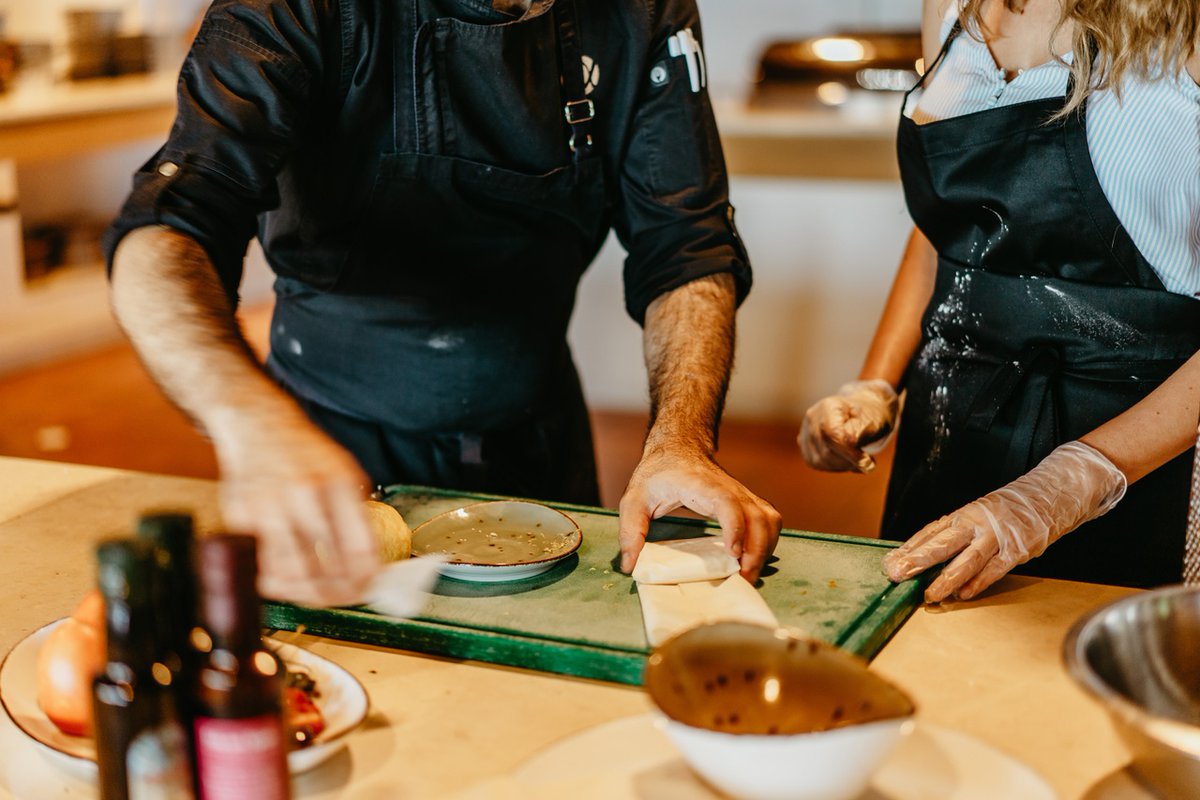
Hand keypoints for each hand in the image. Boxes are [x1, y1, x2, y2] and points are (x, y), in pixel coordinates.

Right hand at [212, 408, 380, 606]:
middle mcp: (302, 494)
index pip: (359, 547)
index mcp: (336, 481)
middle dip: (342, 592)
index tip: (372, 586)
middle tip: (349, 597)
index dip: (368, 577)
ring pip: (293, 574)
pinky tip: (294, 585)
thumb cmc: (306, 455)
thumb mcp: (345, 473)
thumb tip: (372, 566)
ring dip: (311, 594)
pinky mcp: (241, 519)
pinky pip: (262, 567)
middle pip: (326, 566)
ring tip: (323, 595)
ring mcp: (267, 507)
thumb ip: (358, 516)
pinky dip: (281, 585)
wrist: (257, 427)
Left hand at [618, 445, 781, 581]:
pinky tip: (752, 559)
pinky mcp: (747, 502)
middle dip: (757, 551)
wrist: (678, 449)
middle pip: (759, 517)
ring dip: (766, 549)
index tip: (733, 553)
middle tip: (743, 578)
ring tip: (749, 573)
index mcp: (703, 486)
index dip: (735, 528)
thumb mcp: (634, 499)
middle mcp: (730, 489)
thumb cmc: (658, 473)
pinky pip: (770, 521)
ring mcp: (742, 495)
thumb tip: (631, 565)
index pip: (728, 504)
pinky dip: (768, 542)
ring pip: (770, 520)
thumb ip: (630, 530)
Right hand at [798, 379, 898, 472]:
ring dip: (843, 465)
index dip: (848, 450)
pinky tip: (847, 461)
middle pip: (826, 449)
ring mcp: (805, 432)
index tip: (867, 461)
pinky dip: (834, 466)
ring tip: (858, 460)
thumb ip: (860, 429)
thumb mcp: (870, 419)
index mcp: (828, 406)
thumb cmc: (866, 416)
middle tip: (868, 463)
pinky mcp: (804, 446)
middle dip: (849, 460)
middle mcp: (812, 418)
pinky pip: (816, 463)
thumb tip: (849, 442)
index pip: (832, 433)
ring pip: (820, 460)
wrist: (857, 414)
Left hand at [882, 441, 1126, 602]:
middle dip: (918, 559)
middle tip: (897, 573)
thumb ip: (957, 535)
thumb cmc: (1011, 509)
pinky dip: (979, 582)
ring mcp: (998, 535)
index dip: (910, 548)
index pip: (931, 532)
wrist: (1052, 493)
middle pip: (942, 542)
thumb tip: (926, 555)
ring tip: (929, 594)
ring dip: (946, 578)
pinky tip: (964, 593)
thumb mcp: (980, 516)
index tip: (891, 561)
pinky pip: (996, 568)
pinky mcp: (1019, 548)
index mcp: (965, 513)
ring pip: (968, 558)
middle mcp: (978, 522)